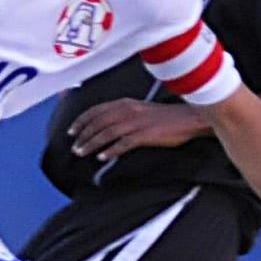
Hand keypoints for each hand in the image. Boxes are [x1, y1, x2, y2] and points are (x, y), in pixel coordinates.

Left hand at [68, 98, 206, 161]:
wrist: (189, 119)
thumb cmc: (167, 117)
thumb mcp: (142, 109)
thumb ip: (124, 113)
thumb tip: (107, 125)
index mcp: (126, 103)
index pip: (96, 110)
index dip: (81, 121)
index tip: (71, 131)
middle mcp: (128, 110)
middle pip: (98, 122)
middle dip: (83, 135)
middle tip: (74, 147)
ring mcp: (136, 122)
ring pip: (106, 133)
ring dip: (91, 144)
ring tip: (82, 153)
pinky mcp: (145, 135)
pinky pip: (123, 143)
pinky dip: (111, 150)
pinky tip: (102, 157)